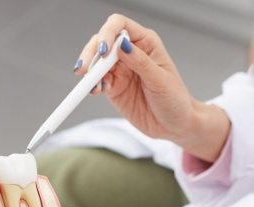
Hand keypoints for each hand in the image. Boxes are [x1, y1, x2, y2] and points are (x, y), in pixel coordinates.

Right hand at [76, 14, 229, 161]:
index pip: (120, 26)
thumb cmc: (174, 99)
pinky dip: (92, 86)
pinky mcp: (113, 89)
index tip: (103, 51)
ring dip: (89, 72)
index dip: (108, 34)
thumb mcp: (160, 80)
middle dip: (91, 53)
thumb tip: (122, 45)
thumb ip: (140, 62)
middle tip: (86, 69)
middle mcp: (130, 53)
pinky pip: (98, 82)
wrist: (173, 125)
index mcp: (145, 43)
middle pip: (102, 42)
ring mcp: (120, 71)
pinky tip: (94, 90)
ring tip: (88, 83)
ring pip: (96, 63)